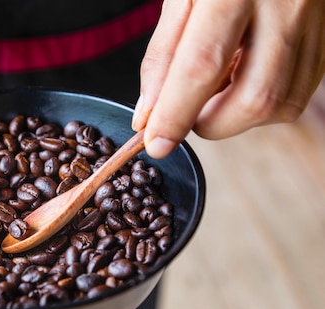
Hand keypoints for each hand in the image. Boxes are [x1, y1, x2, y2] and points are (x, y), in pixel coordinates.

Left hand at [133, 0, 324, 157]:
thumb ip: (164, 54)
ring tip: (214, 91)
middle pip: (254, 97)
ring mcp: (317, 18)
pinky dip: (263, 102)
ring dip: (237, 116)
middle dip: (212, 123)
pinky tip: (242, 80)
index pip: (202, 66)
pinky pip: (299, 90)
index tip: (155, 145)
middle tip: (187, 113)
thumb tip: (149, 112)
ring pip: (282, 102)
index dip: (175, 114)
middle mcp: (287, 2)